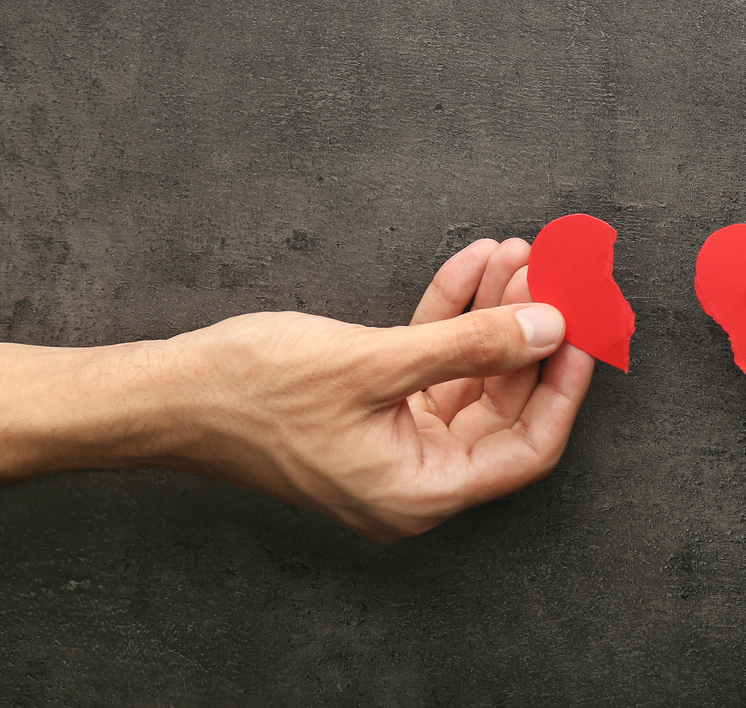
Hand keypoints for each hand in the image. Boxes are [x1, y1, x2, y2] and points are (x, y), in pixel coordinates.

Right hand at [163, 238, 593, 538]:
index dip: (562, 388)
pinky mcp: (370, 405)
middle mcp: (413, 475)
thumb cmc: (252, 393)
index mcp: (420, 491)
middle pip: (502, 405)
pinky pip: (429, 359)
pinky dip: (449, 313)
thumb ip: (471, 347)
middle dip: (527, 333)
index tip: (583, 331)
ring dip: (492, 313)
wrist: (162, 392)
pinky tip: (472, 263)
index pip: (527, 449)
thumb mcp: (374, 363)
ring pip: (469, 373)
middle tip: (552, 275)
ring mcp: (392, 439)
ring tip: (516, 254)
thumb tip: (549, 328)